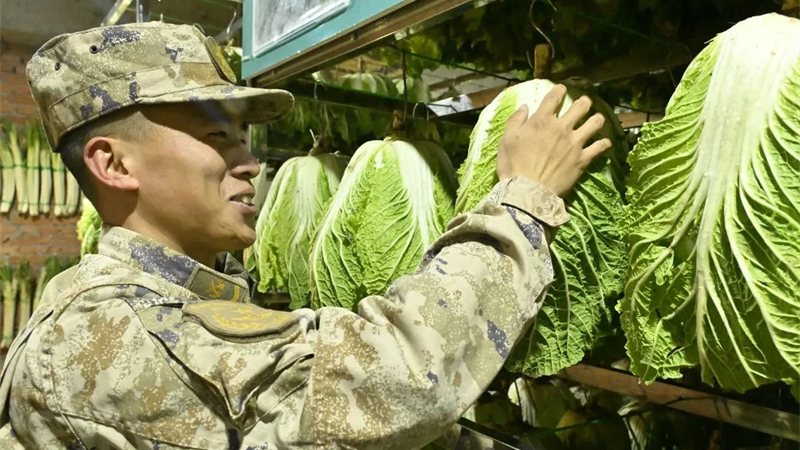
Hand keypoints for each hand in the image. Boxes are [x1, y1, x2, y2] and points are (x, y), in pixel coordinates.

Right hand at [496, 84, 611, 197]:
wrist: (527, 191)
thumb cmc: (513, 166)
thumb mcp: (506, 140)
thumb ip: (515, 120)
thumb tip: (524, 107)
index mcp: (542, 120)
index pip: (554, 96)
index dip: (559, 90)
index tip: (561, 89)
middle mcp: (562, 128)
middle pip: (581, 105)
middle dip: (584, 101)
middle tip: (583, 103)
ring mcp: (575, 143)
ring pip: (595, 122)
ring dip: (597, 118)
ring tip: (596, 119)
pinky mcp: (583, 159)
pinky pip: (600, 147)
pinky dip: (604, 144)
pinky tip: (604, 143)